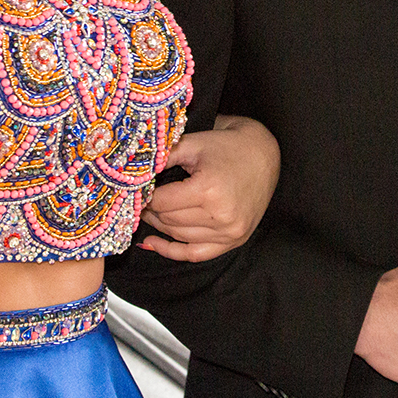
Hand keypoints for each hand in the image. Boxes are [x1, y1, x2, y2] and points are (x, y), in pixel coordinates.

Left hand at [139, 115, 279, 260]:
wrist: (265, 155)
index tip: (135, 191)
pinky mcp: (234, 240)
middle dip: (150, 210)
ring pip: (179, 235)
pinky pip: (195, 253)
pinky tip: (153, 242)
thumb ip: (162, 158)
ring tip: (148, 213)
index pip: (161, 202)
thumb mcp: (193, 144)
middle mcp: (221, 215)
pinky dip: (172, 251)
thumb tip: (133, 173)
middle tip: (138, 200)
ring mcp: (230, 231)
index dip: (144, 197)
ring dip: (160, 226)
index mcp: (208, 189)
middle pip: (169, 220)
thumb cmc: (228, 146)